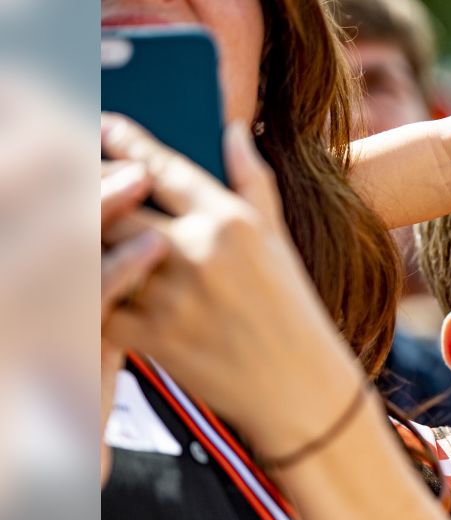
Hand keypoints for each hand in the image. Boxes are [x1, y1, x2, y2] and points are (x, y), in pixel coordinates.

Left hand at [100, 114, 364, 458]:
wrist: (300, 387)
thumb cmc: (293, 311)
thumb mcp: (280, 239)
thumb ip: (253, 180)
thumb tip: (233, 130)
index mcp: (231, 221)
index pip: (162, 166)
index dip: (123, 141)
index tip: (103, 128)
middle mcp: (198, 251)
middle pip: (114, 200)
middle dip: (90, 186)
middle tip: (78, 179)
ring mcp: (171, 296)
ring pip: (99, 250)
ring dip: (84, 236)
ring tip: (78, 227)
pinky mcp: (152, 336)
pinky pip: (98, 302)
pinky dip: (89, 290)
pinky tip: (89, 280)